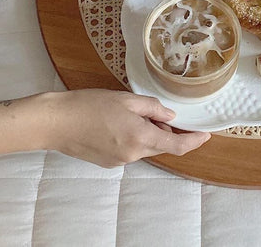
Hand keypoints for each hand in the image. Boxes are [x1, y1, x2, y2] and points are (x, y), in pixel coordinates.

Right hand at [42, 89, 209, 167]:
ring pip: (145, 146)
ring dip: (147, 132)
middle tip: (152, 110)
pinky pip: (131, 150)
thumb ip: (152, 108)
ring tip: (128, 112)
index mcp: (140, 137)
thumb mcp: (126, 99)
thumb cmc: (88, 106)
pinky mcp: (109, 162)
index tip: (205, 135)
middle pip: (160, 145)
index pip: (176, 146)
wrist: (56, 122)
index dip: (194, 141)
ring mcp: (120, 161)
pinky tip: (117, 123)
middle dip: (165, 131)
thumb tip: (170, 116)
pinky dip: (133, 138)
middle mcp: (132, 154)